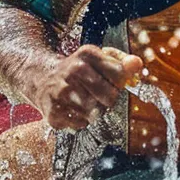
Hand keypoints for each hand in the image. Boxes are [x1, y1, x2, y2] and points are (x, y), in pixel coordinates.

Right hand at [20, 45, 142, 129]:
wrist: (42, 78)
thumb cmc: (77, 69)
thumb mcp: (98, 57)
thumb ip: (121, 61)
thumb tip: (137, 64)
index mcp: (87, 54)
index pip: (120, 74)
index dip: (120, 81)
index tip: (112, 80)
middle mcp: (72, 71)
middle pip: (110, 98)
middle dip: (108, 98)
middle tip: (97, 93)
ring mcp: (61, 93)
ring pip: (96, 113)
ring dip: (95, 111)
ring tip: (84, 100)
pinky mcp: (54, 113)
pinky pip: (81, 124)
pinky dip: (81, 120)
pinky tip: (72, 108)